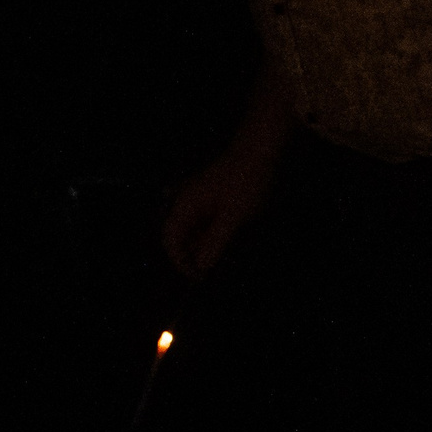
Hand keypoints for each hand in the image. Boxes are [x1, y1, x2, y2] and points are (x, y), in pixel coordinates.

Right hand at [161, 141, 279, 277]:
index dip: (180, 261)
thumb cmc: (245, 183)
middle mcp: (186, 201)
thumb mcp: (233, 217)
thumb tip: (201, 266)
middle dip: (194, 255)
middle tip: (214, 273)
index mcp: (185, 204)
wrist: (260, 152)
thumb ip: (215, 242)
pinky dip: (214, 235)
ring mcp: (199, 198)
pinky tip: (230, 241)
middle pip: (181, 235)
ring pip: (195, 230)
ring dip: (206, 246)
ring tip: (226, 259)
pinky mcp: (212, 197)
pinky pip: (207, 222)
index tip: (198, 278)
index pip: (170, 239)